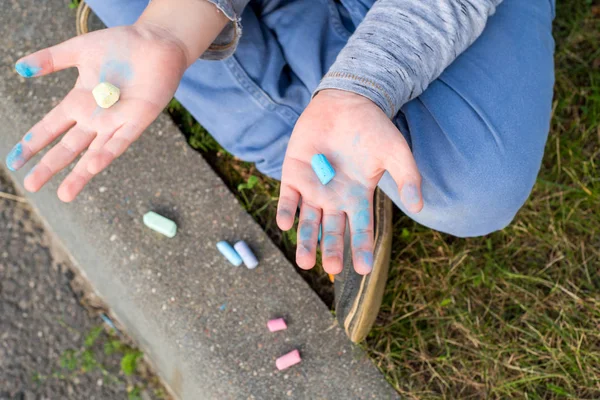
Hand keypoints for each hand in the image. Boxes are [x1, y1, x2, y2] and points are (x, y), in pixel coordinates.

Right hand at [7, 24, 186, 200]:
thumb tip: (19, 68)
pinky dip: (107, 153)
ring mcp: (117, 122)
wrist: (157, 43)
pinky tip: (93, 166)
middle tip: (30, 186)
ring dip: (80, 174)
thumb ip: (51, 60)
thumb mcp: (80, 51)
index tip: (14, 162)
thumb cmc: (121, 46)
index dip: (32, 144)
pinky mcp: (138, 121)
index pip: (50, 128)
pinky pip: (120, 141)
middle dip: (49, 166)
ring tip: (64, 195)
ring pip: (94, 154)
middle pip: (68, 147)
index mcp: (79, 103)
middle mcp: (96, 118)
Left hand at [277, 89, 422, 274]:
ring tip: (304, 261)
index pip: (361, 228)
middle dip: (332, 250)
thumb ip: (408, 177)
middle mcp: (334, 198)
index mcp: (358, 197)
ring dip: (305, 241)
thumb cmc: (373, 128)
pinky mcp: (293, 175)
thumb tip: (418, 206)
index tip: (364, 268)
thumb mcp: (395, 151)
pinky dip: (286, 211)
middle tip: (331, 266)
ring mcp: (312, 188)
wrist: (346, 101)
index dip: (362, 248)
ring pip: (308, 222)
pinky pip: (288, 198)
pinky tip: (286, 224)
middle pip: (332, 231)